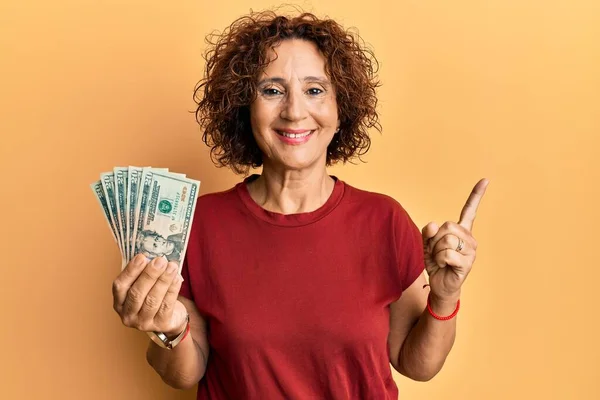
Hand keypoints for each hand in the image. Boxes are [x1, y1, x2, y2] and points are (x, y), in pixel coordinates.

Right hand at [112, 254, 187, 335]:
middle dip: (149, 275)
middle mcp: (128, 315)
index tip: (142, 257)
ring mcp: (143, 323)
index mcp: (119, 302)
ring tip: (171, 267)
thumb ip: (142, 272)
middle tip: (160, 261)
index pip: (120, 286)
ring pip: (152, 300)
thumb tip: (151, 255)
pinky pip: (166, 305)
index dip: (131, 271)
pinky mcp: (160, 325)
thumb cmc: (153, 296)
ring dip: (163, 281)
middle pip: (137, 294)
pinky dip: (172, 290)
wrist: (170, 318)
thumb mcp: (144, 285)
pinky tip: (176, 278)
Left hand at [422, 179, 488, 300]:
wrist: (439, 284)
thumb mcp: (427, 244)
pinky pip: (447, 254)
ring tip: (441, 260)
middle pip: (447, 226)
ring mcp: (471, 251)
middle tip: (437, 251)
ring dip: (436, 251)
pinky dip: (439, 260)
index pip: (469, 210)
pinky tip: (445, 266)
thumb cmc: (436, 262)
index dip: (476, 195)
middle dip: (435, 239)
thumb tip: (434, 225)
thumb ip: (428, 232)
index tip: (485, 180)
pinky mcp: (467, 263)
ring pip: (446, 240)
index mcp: (461, 230)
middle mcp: (469, 238)